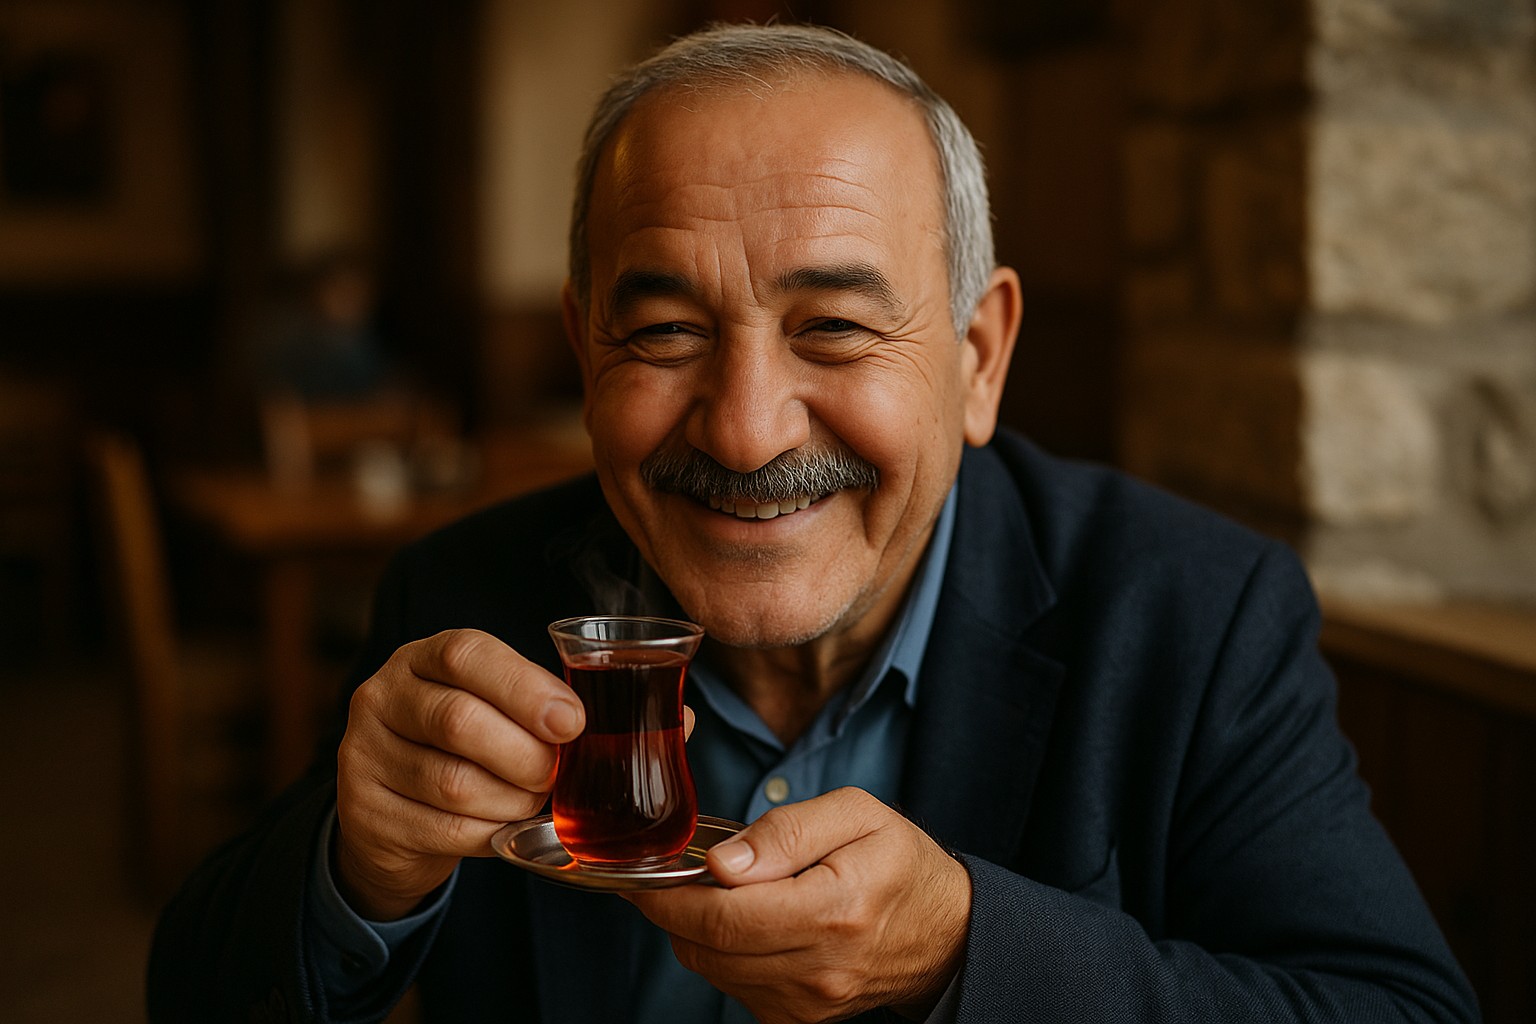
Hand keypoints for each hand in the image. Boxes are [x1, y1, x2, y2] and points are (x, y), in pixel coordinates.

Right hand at [333, 629, 582, 920]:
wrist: (393, 814)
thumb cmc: (457, 748)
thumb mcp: (484, 706)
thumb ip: (525, 702)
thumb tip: (571, 719)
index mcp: (418, 659)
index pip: (466, 655)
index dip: (525, 688)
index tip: (570, 721)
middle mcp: (380, 699)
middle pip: (458, 720)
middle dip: (524, 753)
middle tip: (552, 772)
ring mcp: (363, 756)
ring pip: (454, 782)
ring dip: (511, 798)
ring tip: (529, 799)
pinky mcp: (365, 814)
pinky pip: (445, 829)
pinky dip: (490, 831)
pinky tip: (503, 825)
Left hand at [624, 787, 971, 1023]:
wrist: (946, 930)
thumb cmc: (900, 862)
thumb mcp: (856, 813)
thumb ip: (786, 831)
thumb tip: (722, 864)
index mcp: (833, 911)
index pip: (725, 918)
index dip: (669, 898)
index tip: (643, 875)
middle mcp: (819, 969)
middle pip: (709, 950)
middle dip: (673, 912)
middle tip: (670, 876)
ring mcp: (810, 1003)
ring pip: (714, 971)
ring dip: (698, 933)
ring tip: (719, 893)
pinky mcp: (802, 1018)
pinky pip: (735, 987)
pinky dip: (724, 955)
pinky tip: (747, 923)